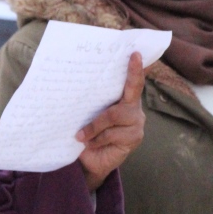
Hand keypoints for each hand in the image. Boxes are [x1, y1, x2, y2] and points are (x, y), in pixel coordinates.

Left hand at [75, 52, 145, 190]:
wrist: (90, 161)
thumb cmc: (89, 133)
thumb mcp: (88, 114)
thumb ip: (92, 102)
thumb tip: (76, 84)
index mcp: (123, 98)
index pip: (131, 81)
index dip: (136, 68)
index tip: (136, 53)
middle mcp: (134, 107)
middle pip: (132, 89)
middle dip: (133, 73)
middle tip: (134, 56)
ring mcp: (136, 122)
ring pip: (114, 115)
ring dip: (94, 125)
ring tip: (80, 135)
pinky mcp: (134, 138)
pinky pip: (112, 133)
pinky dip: (96, 138)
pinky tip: (89, 143)